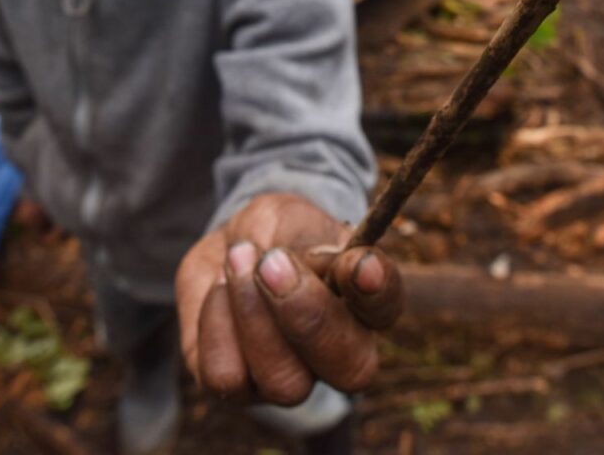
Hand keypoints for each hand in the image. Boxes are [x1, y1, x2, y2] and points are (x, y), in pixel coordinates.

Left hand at [175, 193, 402, 405]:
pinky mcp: (238, 387)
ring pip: (286, 383)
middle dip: (307, 316)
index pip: (386, 307)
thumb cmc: (274, 230)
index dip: (376, 289)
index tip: (358, 261)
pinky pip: (226, 376)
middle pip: (349, 368)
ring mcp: (290, 378)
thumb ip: (305, 237)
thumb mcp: (289, 216)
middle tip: (272, 262)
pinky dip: (216, 326)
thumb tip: (318, 266)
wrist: (230, 245)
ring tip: (237, 259)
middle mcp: (338, 352)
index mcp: (365, 304)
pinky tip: (218, 290)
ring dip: (253, 317)